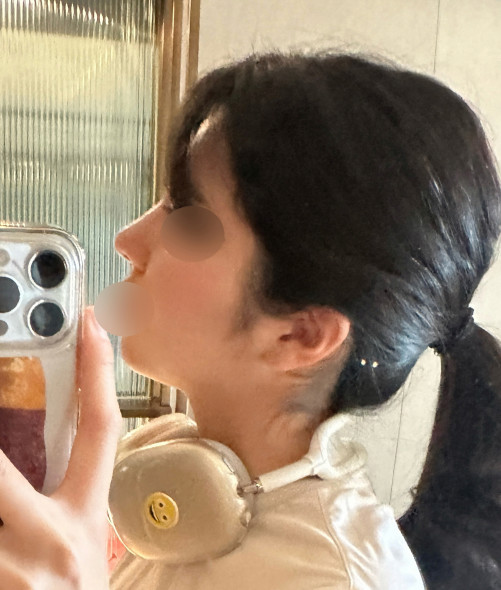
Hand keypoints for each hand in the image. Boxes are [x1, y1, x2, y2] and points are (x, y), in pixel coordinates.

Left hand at [0, 306, 122, 588]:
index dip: (97, 371)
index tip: (89, 323)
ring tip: (7, 509)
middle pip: (3, 464)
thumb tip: (29, 440)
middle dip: (3, 415)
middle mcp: (48, 543)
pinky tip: (1, 541)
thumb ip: (60, 498)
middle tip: (2, 377)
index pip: (100, 430)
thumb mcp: (81, 547)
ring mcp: (11, 570)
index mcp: (83, 522)